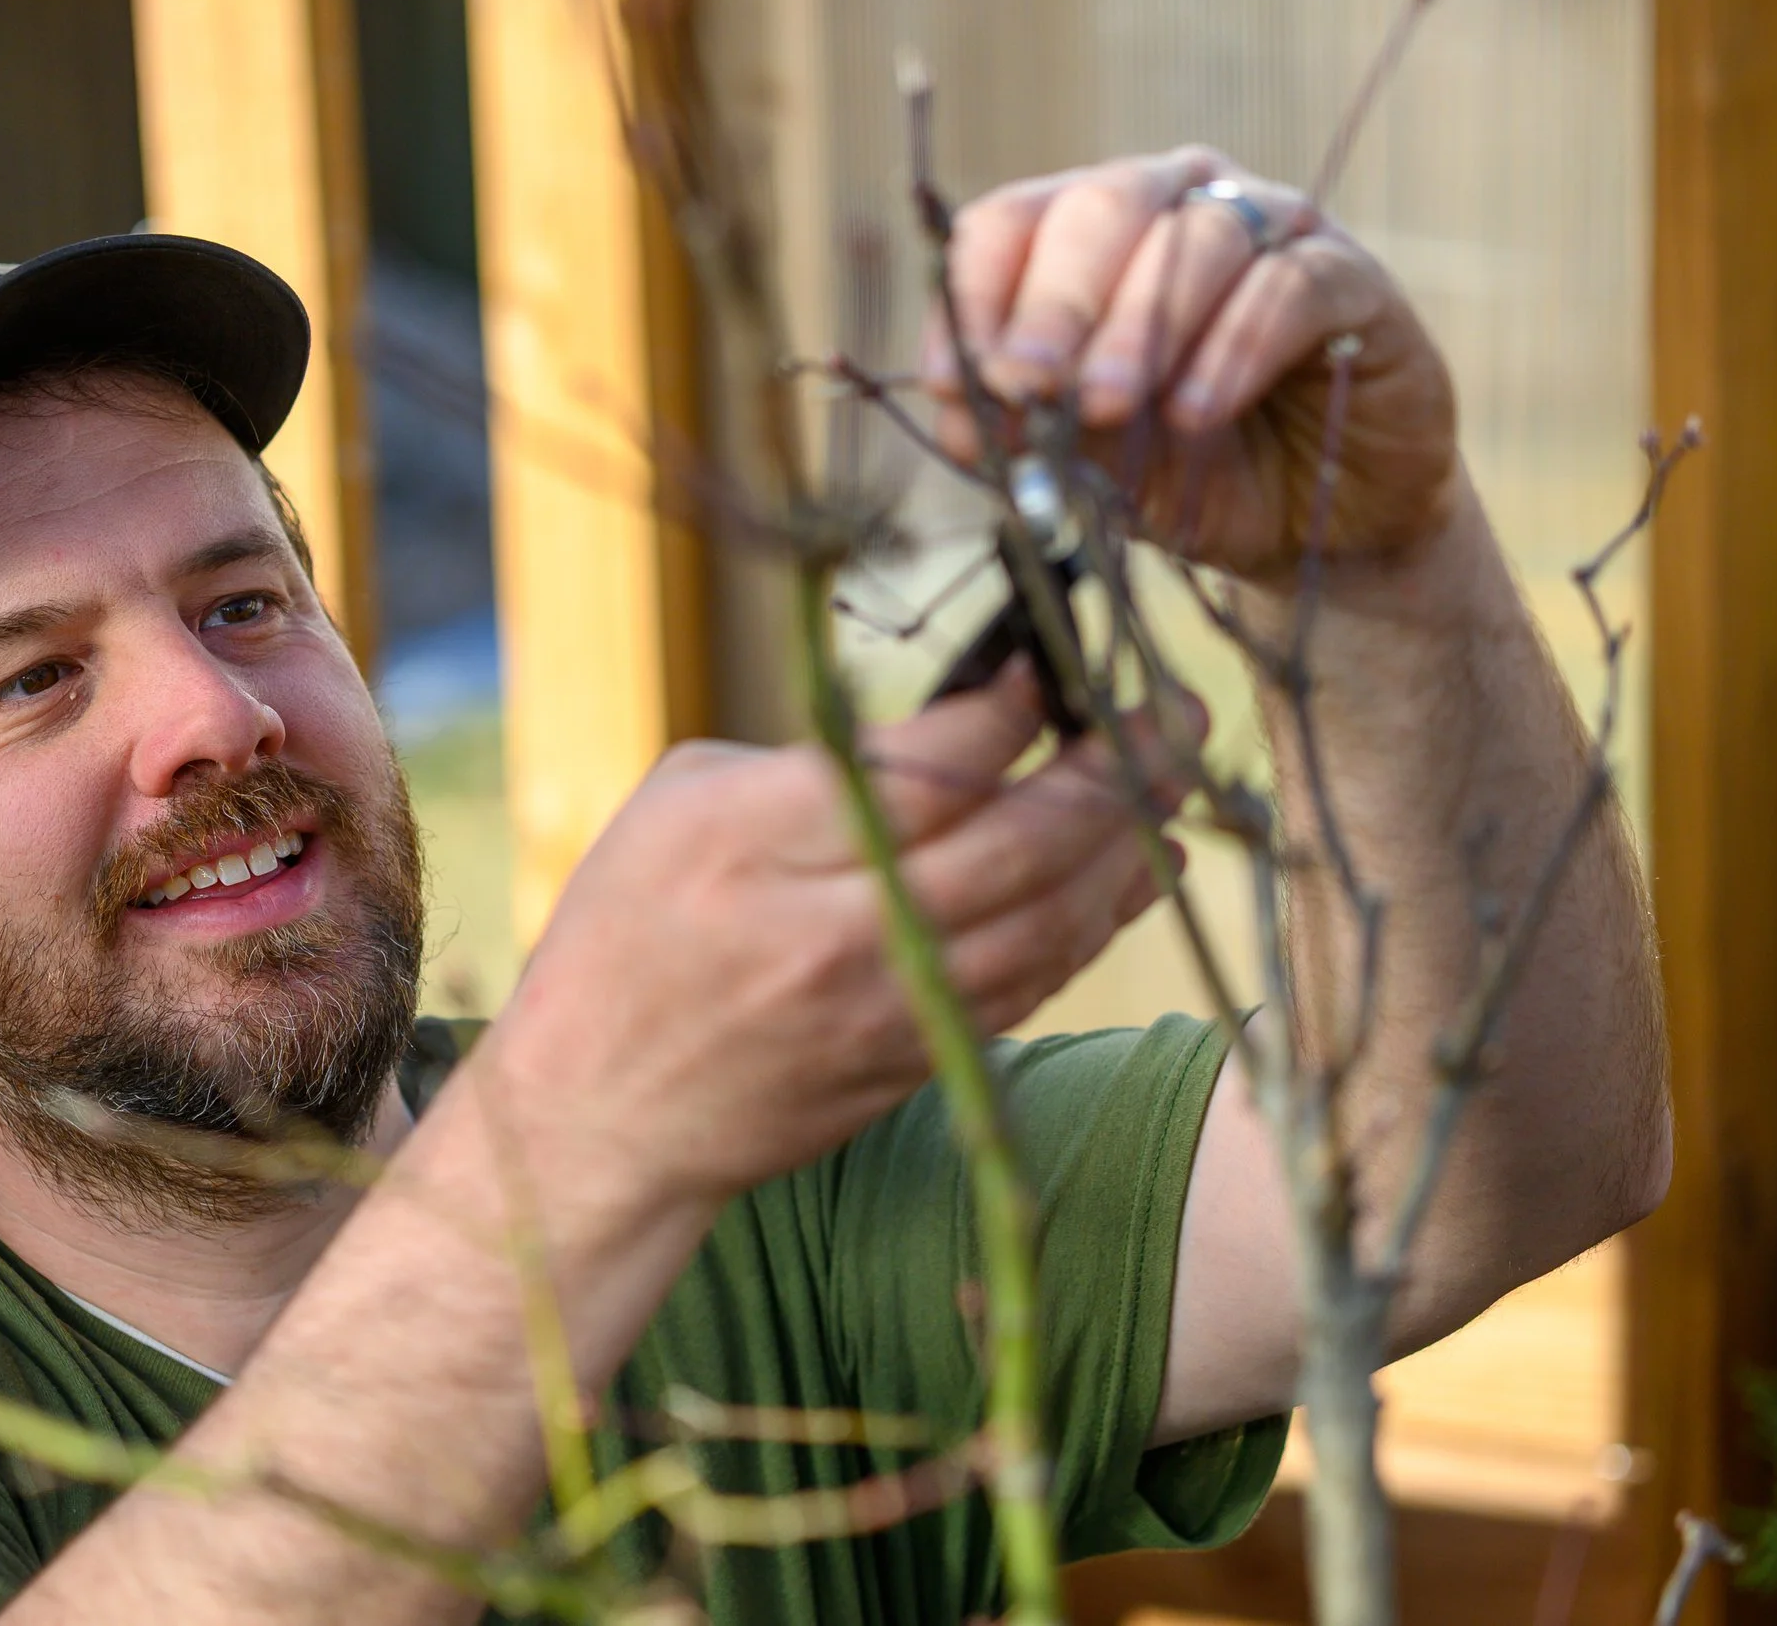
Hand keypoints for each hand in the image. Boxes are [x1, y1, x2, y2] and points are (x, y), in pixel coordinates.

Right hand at [481, 665, 1188, 1210]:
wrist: (600, 1113)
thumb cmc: (627, 933)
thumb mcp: (682, 805)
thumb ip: (810, 760)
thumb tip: (948, 720)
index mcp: (758, 841)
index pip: (929, 765)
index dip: (1012, 707)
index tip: (1048, 663)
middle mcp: (831, 929)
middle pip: (1022, 841)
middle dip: (1121, 764)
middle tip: (1172, 708)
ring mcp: (883, 1008)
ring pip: (1052, 921)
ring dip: (1132, 845)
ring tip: (1176, 781)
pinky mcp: (914, 1062)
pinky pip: (1036, 983)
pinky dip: (1095, 921)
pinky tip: (1130, 872)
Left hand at [926, 147, 1461, 580]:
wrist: (1318, 532)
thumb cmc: (1191, 476)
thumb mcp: (1088, 466)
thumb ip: (1025, 431)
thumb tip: (955, 408)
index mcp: (1093, 237)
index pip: (1011, 224)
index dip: (975, 295)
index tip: (958, 381)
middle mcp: (1179, 205)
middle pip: (1101, 206)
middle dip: (1053, 303)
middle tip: (1026, 382)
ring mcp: (1272, 228)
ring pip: (1195, 237)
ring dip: (1139, 326)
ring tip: (1107, 407)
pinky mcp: (1350, 277)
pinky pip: (1287, 285)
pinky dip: (1234, 346)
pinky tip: (1196, 412)